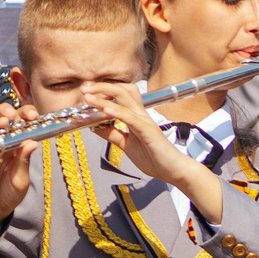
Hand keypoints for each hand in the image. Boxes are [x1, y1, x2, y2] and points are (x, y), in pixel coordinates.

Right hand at [0, 103, 34, 239]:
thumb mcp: (21, 179)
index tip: (34, 116)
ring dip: (0, 118)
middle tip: (24, 114)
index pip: (25, 125)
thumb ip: (24, 162)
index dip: (28, 117)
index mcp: (20, 146)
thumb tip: (33, 142)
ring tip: (7, 118)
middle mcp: (6, 142)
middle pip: (9, 119)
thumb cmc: (10, 192)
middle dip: (16, 112)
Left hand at [84, 82, 224, 223]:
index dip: (103, 91)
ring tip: (88, 95)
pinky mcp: (148, 131)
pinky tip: (105, 110)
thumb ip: (112, 134)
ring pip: (125, 100)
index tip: (86, 92)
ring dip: (104, 96)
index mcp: (136, 117)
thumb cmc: (155, 158)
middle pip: (123, 90)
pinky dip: (117, 112)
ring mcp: (145, 122)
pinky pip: (131, 118)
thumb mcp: (126, 145)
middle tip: (85, 87)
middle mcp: (141, 115)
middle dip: (102, 87)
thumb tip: (95, 127)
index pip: (121, 95)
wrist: (173, 170)